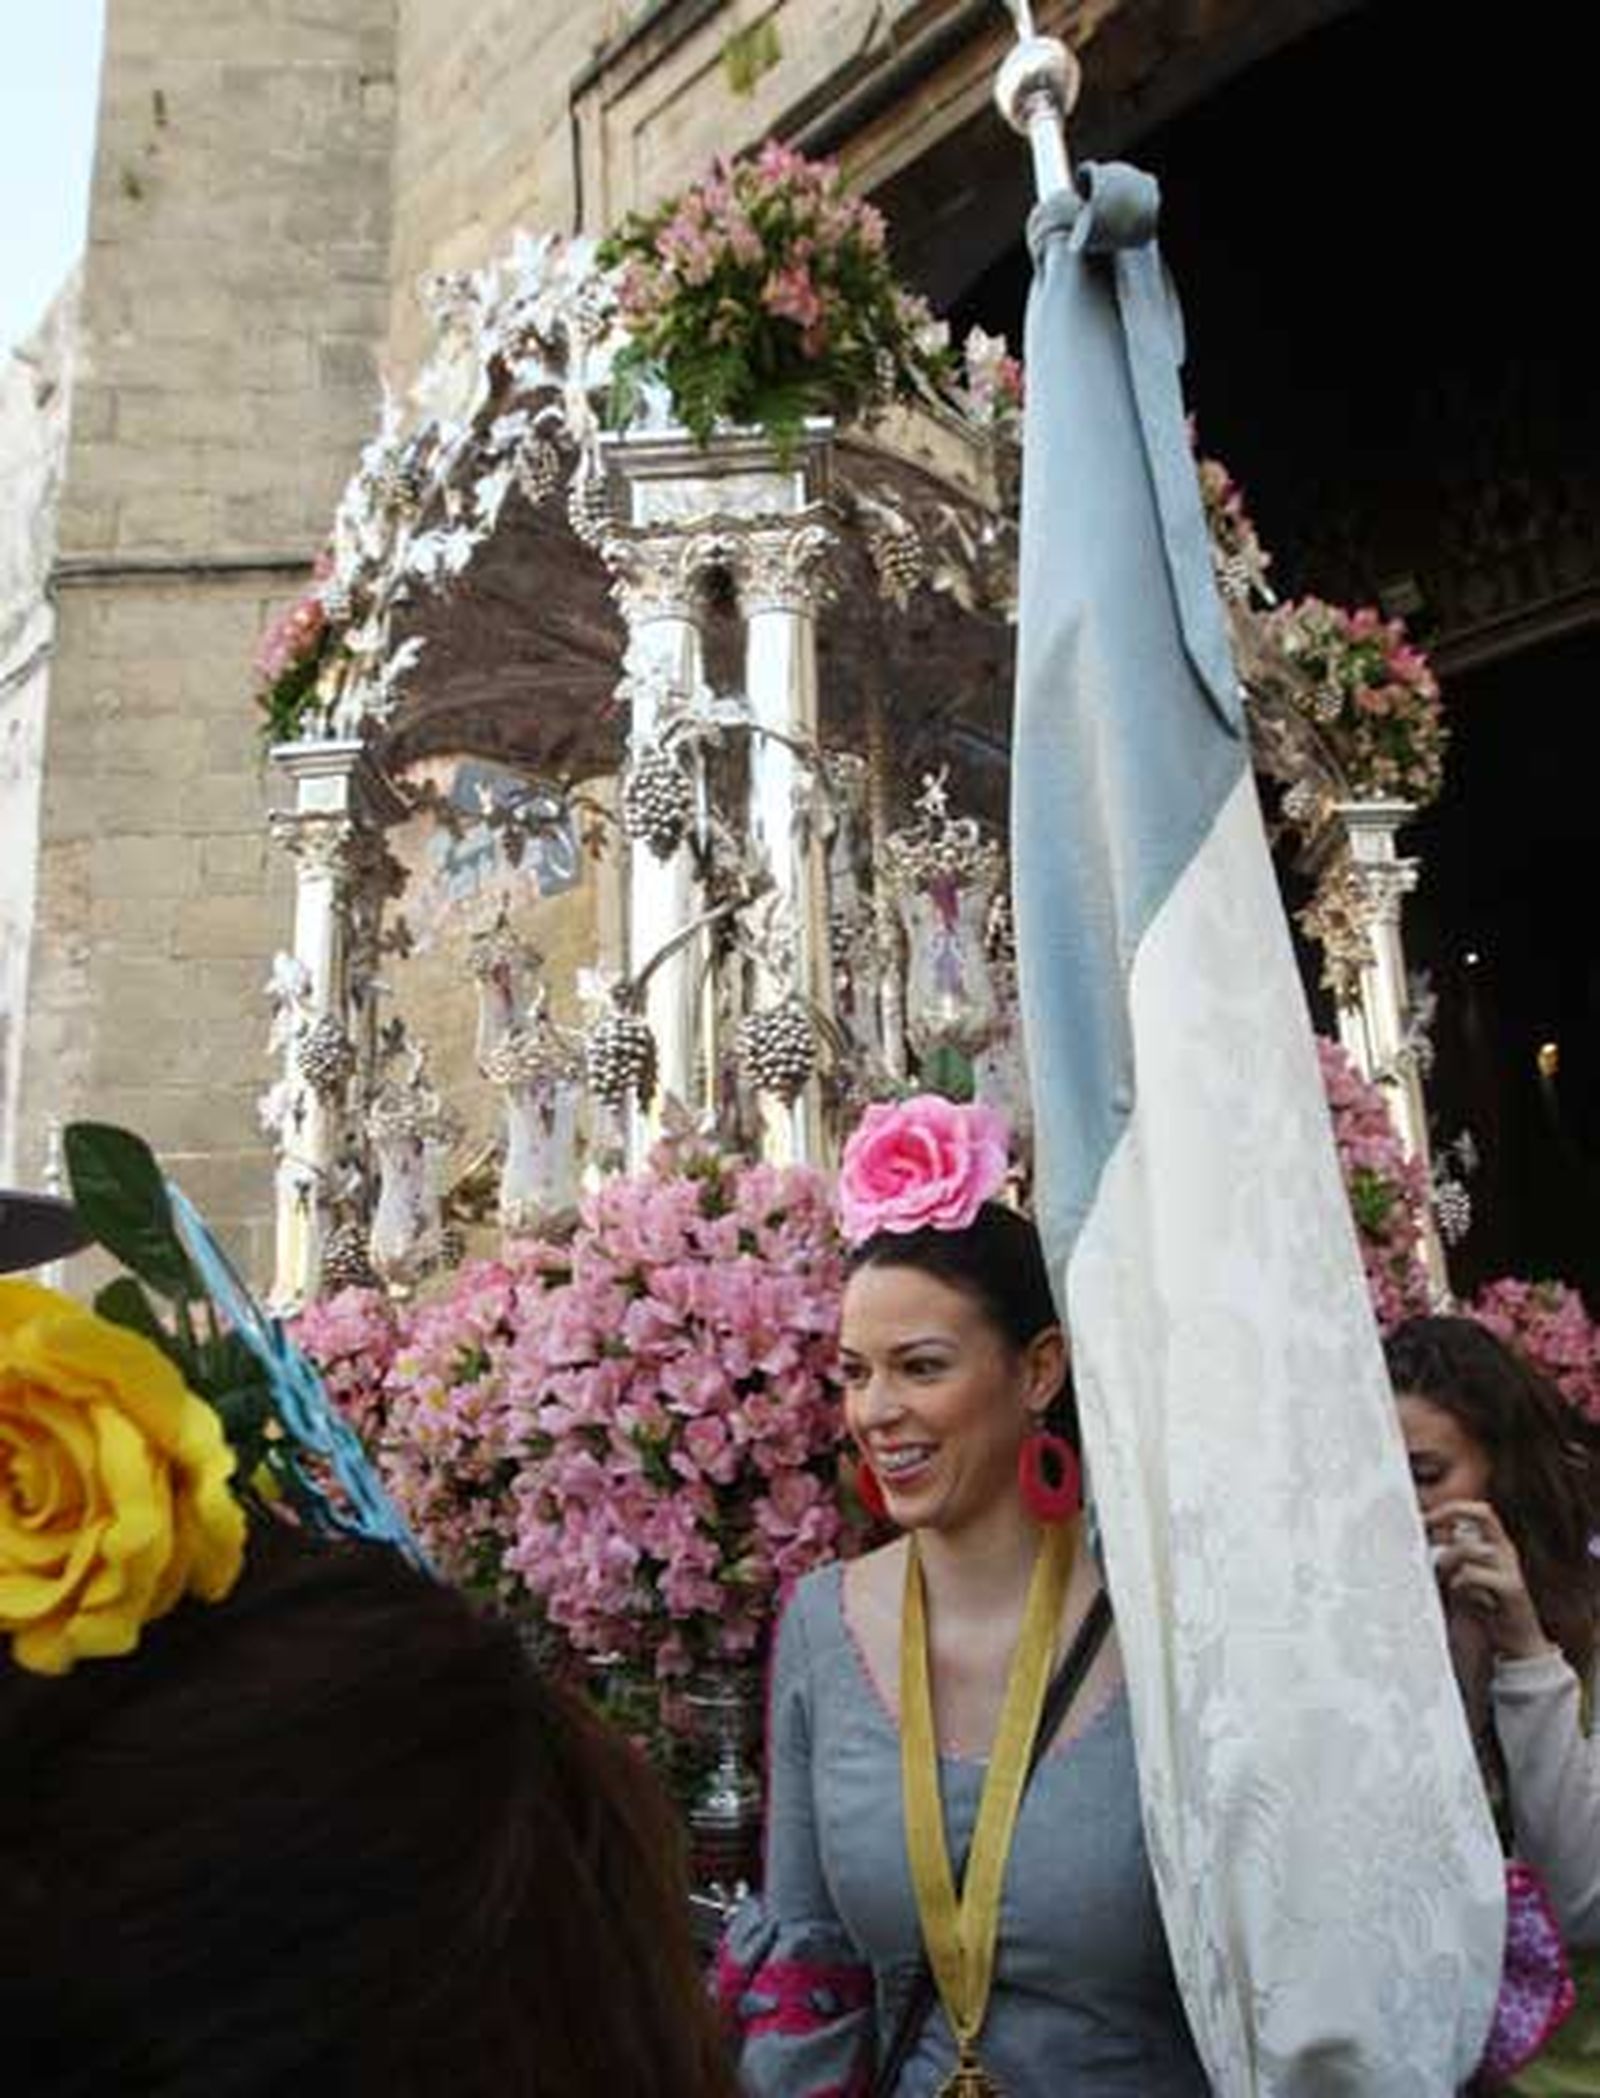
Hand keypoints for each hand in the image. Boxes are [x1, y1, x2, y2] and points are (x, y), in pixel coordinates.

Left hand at [1424, 1500, 1557, 1662]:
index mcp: (1496, 1544)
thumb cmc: (1487, 1608)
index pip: (1478, 1511)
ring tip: (1439, 1571)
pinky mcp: (1512, 1590)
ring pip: (1474, 1547)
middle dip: (1451, 1512)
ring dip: (1449, 1556)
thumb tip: (1421, 1541)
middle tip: (1427, 1525)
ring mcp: (1510, 1569)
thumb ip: (1451, 1558)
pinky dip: (1460, 1579)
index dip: (1450, 1508)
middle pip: (1484, 1514)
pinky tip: (1454, 1588)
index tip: (1423, 1518)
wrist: (1519, 1642)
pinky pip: (1477, 1574)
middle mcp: (1505, 1551)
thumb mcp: (1464, 1577)